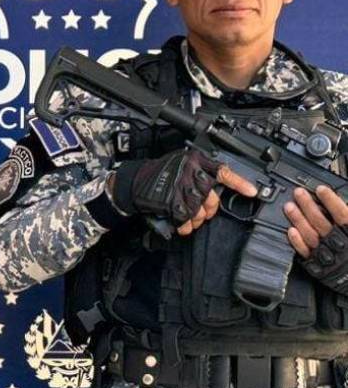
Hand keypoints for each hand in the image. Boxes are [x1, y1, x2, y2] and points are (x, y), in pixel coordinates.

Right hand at [112, 150, 257, 236]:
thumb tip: (217, 190)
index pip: (223, 172)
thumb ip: (200, 173)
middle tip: (205, 213)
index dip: (239, 183)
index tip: (252, 192)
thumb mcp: (183, 165)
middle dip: (209, 210)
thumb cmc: (160, 174)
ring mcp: (180, 188)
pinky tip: (182, 225)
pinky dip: (184, 225)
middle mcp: (191, 173)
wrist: (135, 181)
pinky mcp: (171, 202)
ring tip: (190, 221)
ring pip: (199, 211)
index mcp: (196, 162)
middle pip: (211, 198)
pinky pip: (185, 218)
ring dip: (195, 220)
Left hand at [286, 186, 347, 291]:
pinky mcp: (316, 264)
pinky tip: (290, 230)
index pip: (342, 214)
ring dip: (298, 219)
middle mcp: (338, 243)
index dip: (331, 201)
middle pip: (321, 221)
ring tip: (289, 207)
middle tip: (298, 193)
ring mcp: (326, 254)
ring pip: (310, 234)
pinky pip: (305, 251)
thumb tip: (338, 203)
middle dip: (308, 206)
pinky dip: (297, 241)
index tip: (321, 189)